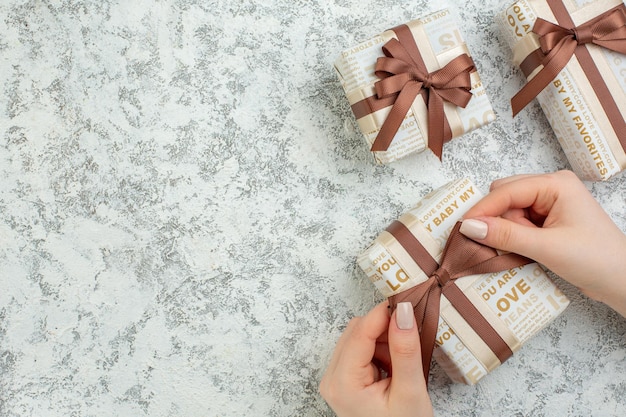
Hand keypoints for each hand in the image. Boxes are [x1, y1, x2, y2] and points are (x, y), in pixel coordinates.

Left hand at [319, 301, 432, 416]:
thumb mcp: (410, 392)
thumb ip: (405, 350)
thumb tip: (404, 311)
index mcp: (343, 383)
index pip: (360, 332)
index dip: (383, 313)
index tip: (407, 298)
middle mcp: (332, 378)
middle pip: (357, 331)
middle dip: (385, 329)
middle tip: (412, 336)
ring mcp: (335, 379)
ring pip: (359, 337)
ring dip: (383, 341)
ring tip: (403, 364)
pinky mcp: (344, 380)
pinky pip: (361, 350)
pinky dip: (380, 351)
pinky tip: (394, 368)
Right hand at [459, 170, 625, 315]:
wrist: (622, 282)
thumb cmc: (596, 260)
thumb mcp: (547, 248)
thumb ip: (506, 236)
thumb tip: (470, 227)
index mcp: (555, 184)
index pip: (506, 191)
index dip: (483, 209)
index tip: (462, 228)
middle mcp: (552, 188)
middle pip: (505, 197)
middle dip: (497, 221)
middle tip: (496, 244)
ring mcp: (550, 204)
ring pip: (509, 211)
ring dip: (506, 231)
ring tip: (520, 250)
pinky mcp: (549, 221)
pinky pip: (518, 223)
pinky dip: (513, 237)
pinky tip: (520, 251)